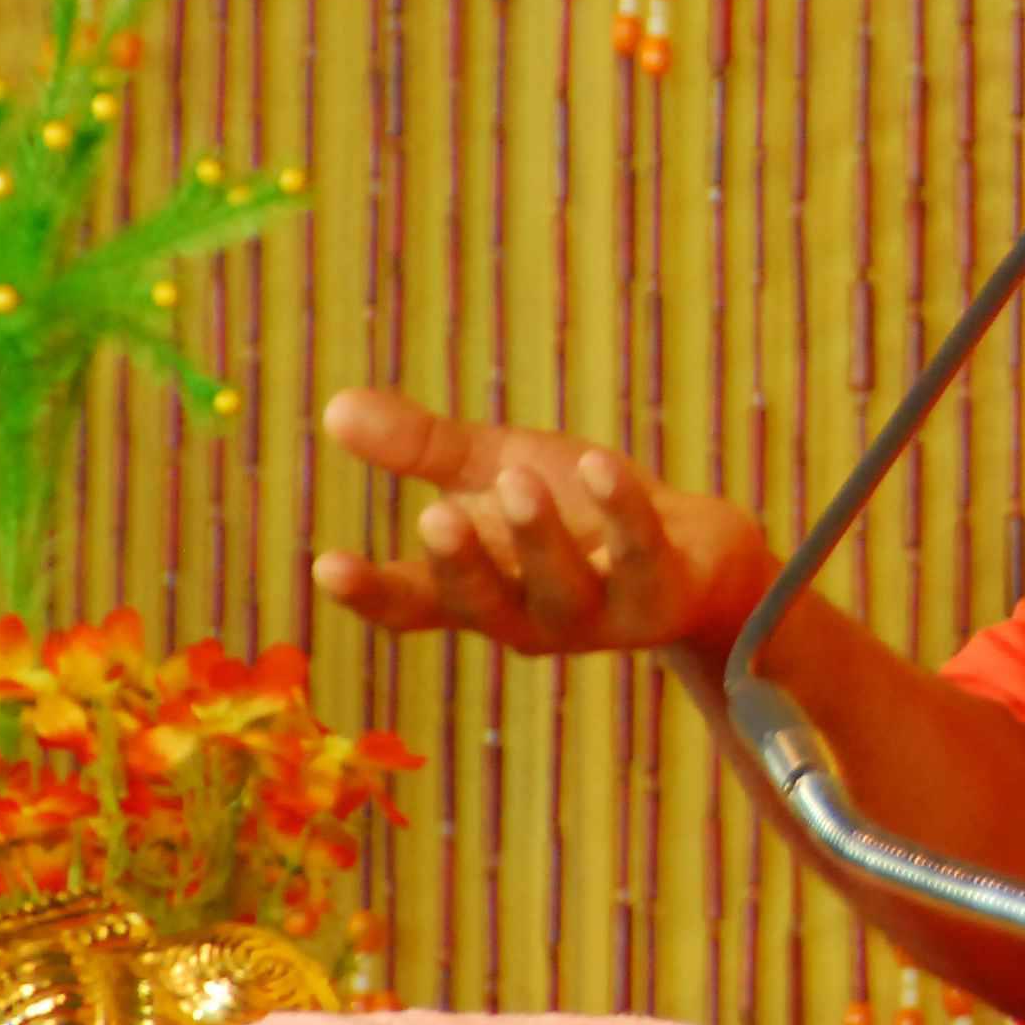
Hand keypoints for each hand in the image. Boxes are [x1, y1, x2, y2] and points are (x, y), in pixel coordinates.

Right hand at [310, 387, 773, 660]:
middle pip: (484, 604)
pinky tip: (602, 464)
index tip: (327, 564)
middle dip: (461, 564)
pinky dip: (621, 510)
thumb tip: (334, 406)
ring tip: (516, 478)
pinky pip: (640, 554)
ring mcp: (598, 616)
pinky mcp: (663, 595)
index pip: (411, 604)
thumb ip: (423, 449)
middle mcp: (529, 617)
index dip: (370, 592)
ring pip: (560, 589)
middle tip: (435, 517)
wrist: (698, 551)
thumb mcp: (496, 470)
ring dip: (538, 536)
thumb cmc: (582, 513)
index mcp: (478, 591)